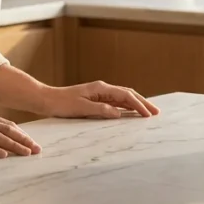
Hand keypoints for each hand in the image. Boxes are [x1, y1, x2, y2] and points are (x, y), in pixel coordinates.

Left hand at [42, 81, 160, 118]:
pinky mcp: (96, 98)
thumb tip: (119, 113)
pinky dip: (126, 106)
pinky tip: (130, 112)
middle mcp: (102, 88)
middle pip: (128, 94)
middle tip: (156, 112)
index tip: (149, 115)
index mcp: (101, 88)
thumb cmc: (62, 104)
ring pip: (123, 97)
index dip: (139, 105)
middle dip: (143, 103)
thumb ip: (101, 110)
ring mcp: (99, 93)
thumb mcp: (81, 108)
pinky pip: (115, 101)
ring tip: (148, 112)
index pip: (125, 96)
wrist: (47, 99)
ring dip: (136, 104)